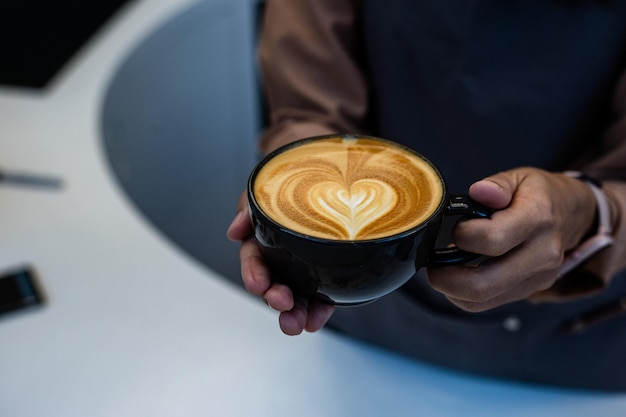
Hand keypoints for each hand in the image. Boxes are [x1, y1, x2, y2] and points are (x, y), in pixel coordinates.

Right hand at [226, 192, 334, 334]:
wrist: (326, 173)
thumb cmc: (289, 185)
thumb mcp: (266, 190)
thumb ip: (248, 210)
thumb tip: (234, 232)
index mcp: (263, 242)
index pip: (254, 261)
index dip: (254, 274)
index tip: (258, 284)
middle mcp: (281, 260)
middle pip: (274, 285)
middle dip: (276, 300)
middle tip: (283, 305)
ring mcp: (303, 270)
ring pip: (296, 296)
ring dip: (296, 312)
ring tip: (301, 324)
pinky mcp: (325, 275)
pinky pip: (321, 295)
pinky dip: (319, 309)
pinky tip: (318, 317)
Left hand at [427, 167, 596, 311]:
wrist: (572, 215)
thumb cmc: (537, 194)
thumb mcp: (519, 178)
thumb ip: (496, 184)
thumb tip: (480, 191)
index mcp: (538, 219)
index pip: (491, 240)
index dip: (462, 236)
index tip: (456, 228)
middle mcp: (542, 254)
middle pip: (483, 284)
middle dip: (446, 278)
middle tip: (432, 265)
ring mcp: (538, 278)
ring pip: (482, 300)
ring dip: (452, 289)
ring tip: (444, 269)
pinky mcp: (530, 291)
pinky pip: (488, 303)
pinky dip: (465, 294)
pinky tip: (459, 275)